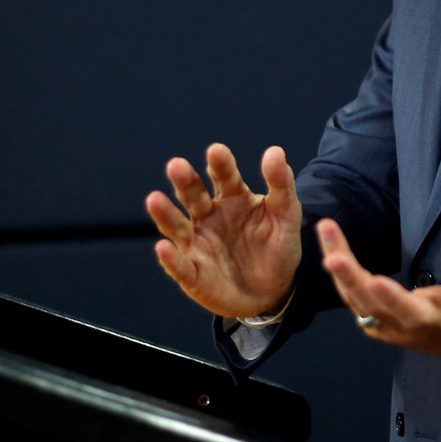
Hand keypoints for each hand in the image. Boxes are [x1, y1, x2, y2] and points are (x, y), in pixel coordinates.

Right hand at [146, 144, 301, 318]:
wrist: (274, 290)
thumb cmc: (277, 246)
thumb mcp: (286, 215)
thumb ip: (281, 184)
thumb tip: (275, 151)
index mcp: (233, 198)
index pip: (224, 177)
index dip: (220, 164)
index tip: (216, 150)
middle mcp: (209, 216)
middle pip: (193, 195)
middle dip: (185, 181)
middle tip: (176, 165)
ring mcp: (197, 244)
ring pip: (177, 226)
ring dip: (165, 213)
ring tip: (154, 199)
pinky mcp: (192, 274)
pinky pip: (179, 265)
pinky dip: (170, 258)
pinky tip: (163, 248)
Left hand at [318, 218, 440, 369]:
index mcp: (433, 320)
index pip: (409, 311)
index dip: (392, 298)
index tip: (373, 278)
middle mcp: (405, 328)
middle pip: (369, 305)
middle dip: (349, 276)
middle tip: (331, 251)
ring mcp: (391, 328)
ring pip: (357, 302)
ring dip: (341, 271)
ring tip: (328, 234)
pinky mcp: (384, 324)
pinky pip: (357, 304)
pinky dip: (344, 281)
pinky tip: (335, 255)